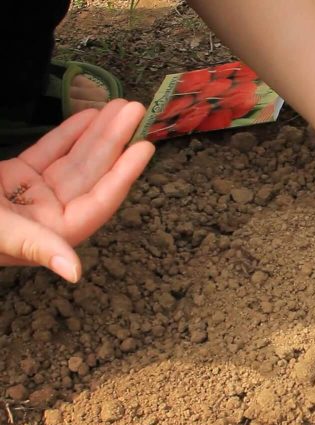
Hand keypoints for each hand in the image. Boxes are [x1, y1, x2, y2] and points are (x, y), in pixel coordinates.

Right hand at [0, 99, 154, 281]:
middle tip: (135, 111)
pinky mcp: (12, 179)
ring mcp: (29, 198)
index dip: (122, 176)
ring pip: (71, 161)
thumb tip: (75, 272)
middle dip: (112, 143)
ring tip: (120, 105)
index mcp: (44, 237)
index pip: (95, 203)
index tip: (144, 148)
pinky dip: (67, 135)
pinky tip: (88, 115)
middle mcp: (43, 219)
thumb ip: (36, 247)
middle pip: (88, 176)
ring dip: (95, 134)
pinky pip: (48, 154)